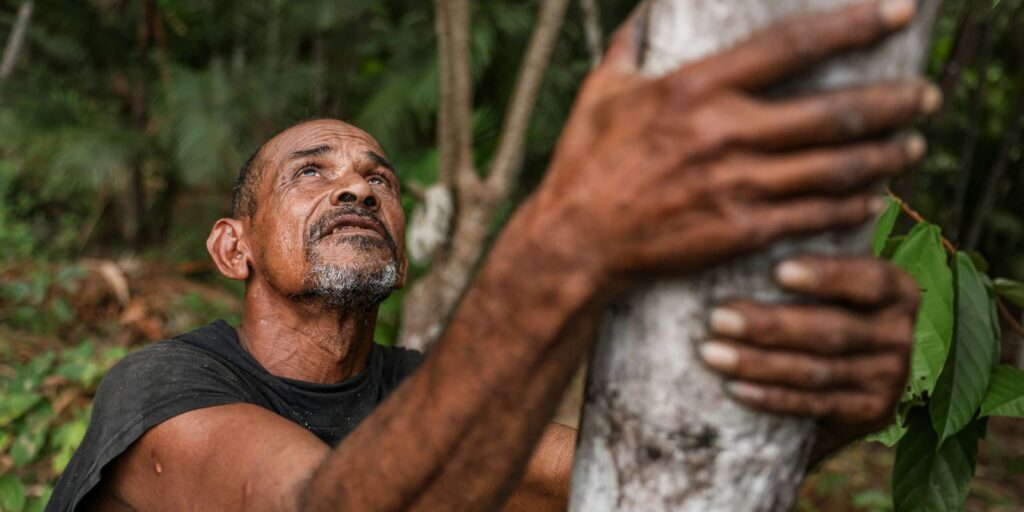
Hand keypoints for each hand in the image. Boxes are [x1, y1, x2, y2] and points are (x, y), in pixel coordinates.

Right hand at [526, 0, 937, 286]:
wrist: (576, 241)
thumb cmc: (585, 163)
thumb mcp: (602, 93)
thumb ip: (630, 47)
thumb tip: (644, 13)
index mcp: (694, 90)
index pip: (790, 46)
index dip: (853, 25)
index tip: (897, 12)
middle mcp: (724, 134)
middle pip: (831, 112)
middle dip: (892, 102)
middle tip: (926, 95)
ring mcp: (737, 186)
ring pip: (834, 167)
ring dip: (884, 155)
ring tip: (913, 145)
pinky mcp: (741, 231)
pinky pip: (812, 215)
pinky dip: (851, 205)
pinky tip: (872, 197)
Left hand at [700, 256, 919, 460]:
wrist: (844, 384)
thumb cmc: (819, 310)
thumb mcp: (826, 284)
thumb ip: (808, 258)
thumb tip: (753, 227)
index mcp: (898, 290)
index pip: (868, 281)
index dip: (826, 276)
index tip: (779, 271)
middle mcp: (900, 334)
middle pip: (832, 331)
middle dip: (770, 325)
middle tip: (718, 318)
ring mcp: (889, 378)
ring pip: (817, 372)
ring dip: (758, 364)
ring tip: (711, 353)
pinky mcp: (871, 414)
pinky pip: (814, 405)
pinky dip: (771, 398)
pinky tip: (734, 388)